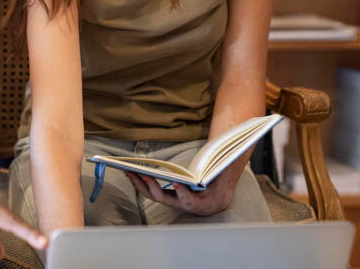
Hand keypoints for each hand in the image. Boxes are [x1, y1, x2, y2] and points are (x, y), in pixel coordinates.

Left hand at [126, 165, 241, 216]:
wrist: (219, 197)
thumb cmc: (221, 182)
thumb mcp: (224, 176)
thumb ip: (223, 168)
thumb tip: (229, 153)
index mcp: (203, 203)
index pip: (190, 202)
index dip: (183, 194)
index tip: (177, 184)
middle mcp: (186, 206)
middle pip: (166, 199)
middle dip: (152, 187)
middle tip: (142, 174)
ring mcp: (175, 202)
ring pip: (155, 196)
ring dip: (141, 185)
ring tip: (129, 171)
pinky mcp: (168, 197)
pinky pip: (152, 192)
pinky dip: (142, 183)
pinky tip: (134, 173)